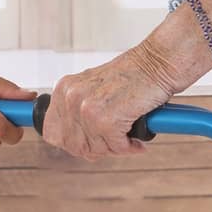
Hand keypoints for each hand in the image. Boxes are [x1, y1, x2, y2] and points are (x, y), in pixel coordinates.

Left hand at [42, 49, 168, 160]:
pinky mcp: (107, 121)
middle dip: (96, 148)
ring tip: (128, 135)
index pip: (52, 133)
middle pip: (73, 146)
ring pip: (95, 150)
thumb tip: (73, 144)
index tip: (91, 141)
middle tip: (115, 141)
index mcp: (63, 89)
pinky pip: (116, 148)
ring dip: (115, 147)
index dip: (72, 143)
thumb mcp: (94, 88)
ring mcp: (87, 110)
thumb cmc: (132, 76)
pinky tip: (137, 136)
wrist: (159, 62)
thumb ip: (78, 111)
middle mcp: (71, 98)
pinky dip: (130, 146)